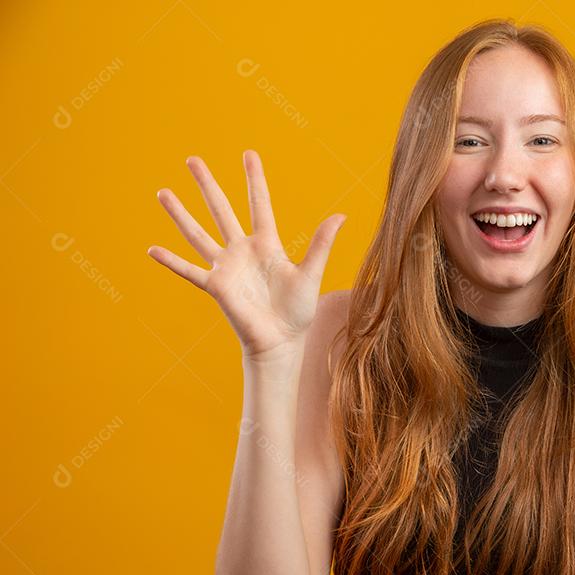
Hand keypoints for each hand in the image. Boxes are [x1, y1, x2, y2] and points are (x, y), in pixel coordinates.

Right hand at [147, 150, 346, 359]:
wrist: (281, 341)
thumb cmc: (298, 310)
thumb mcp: (312, 272)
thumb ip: (321, 243)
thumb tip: (341, 215)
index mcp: (267, 244)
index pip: (259, 204)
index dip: (254, 179)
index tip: (248, 154)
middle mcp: (242, 250)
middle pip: (221, 209)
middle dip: (207, 184)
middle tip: (192, 159)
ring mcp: (226, 267)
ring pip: (198, 234)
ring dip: (180, 214)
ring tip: (163, 192)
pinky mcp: (216, 287)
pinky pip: (190, 271)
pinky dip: (171, 261)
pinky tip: (152, 249)